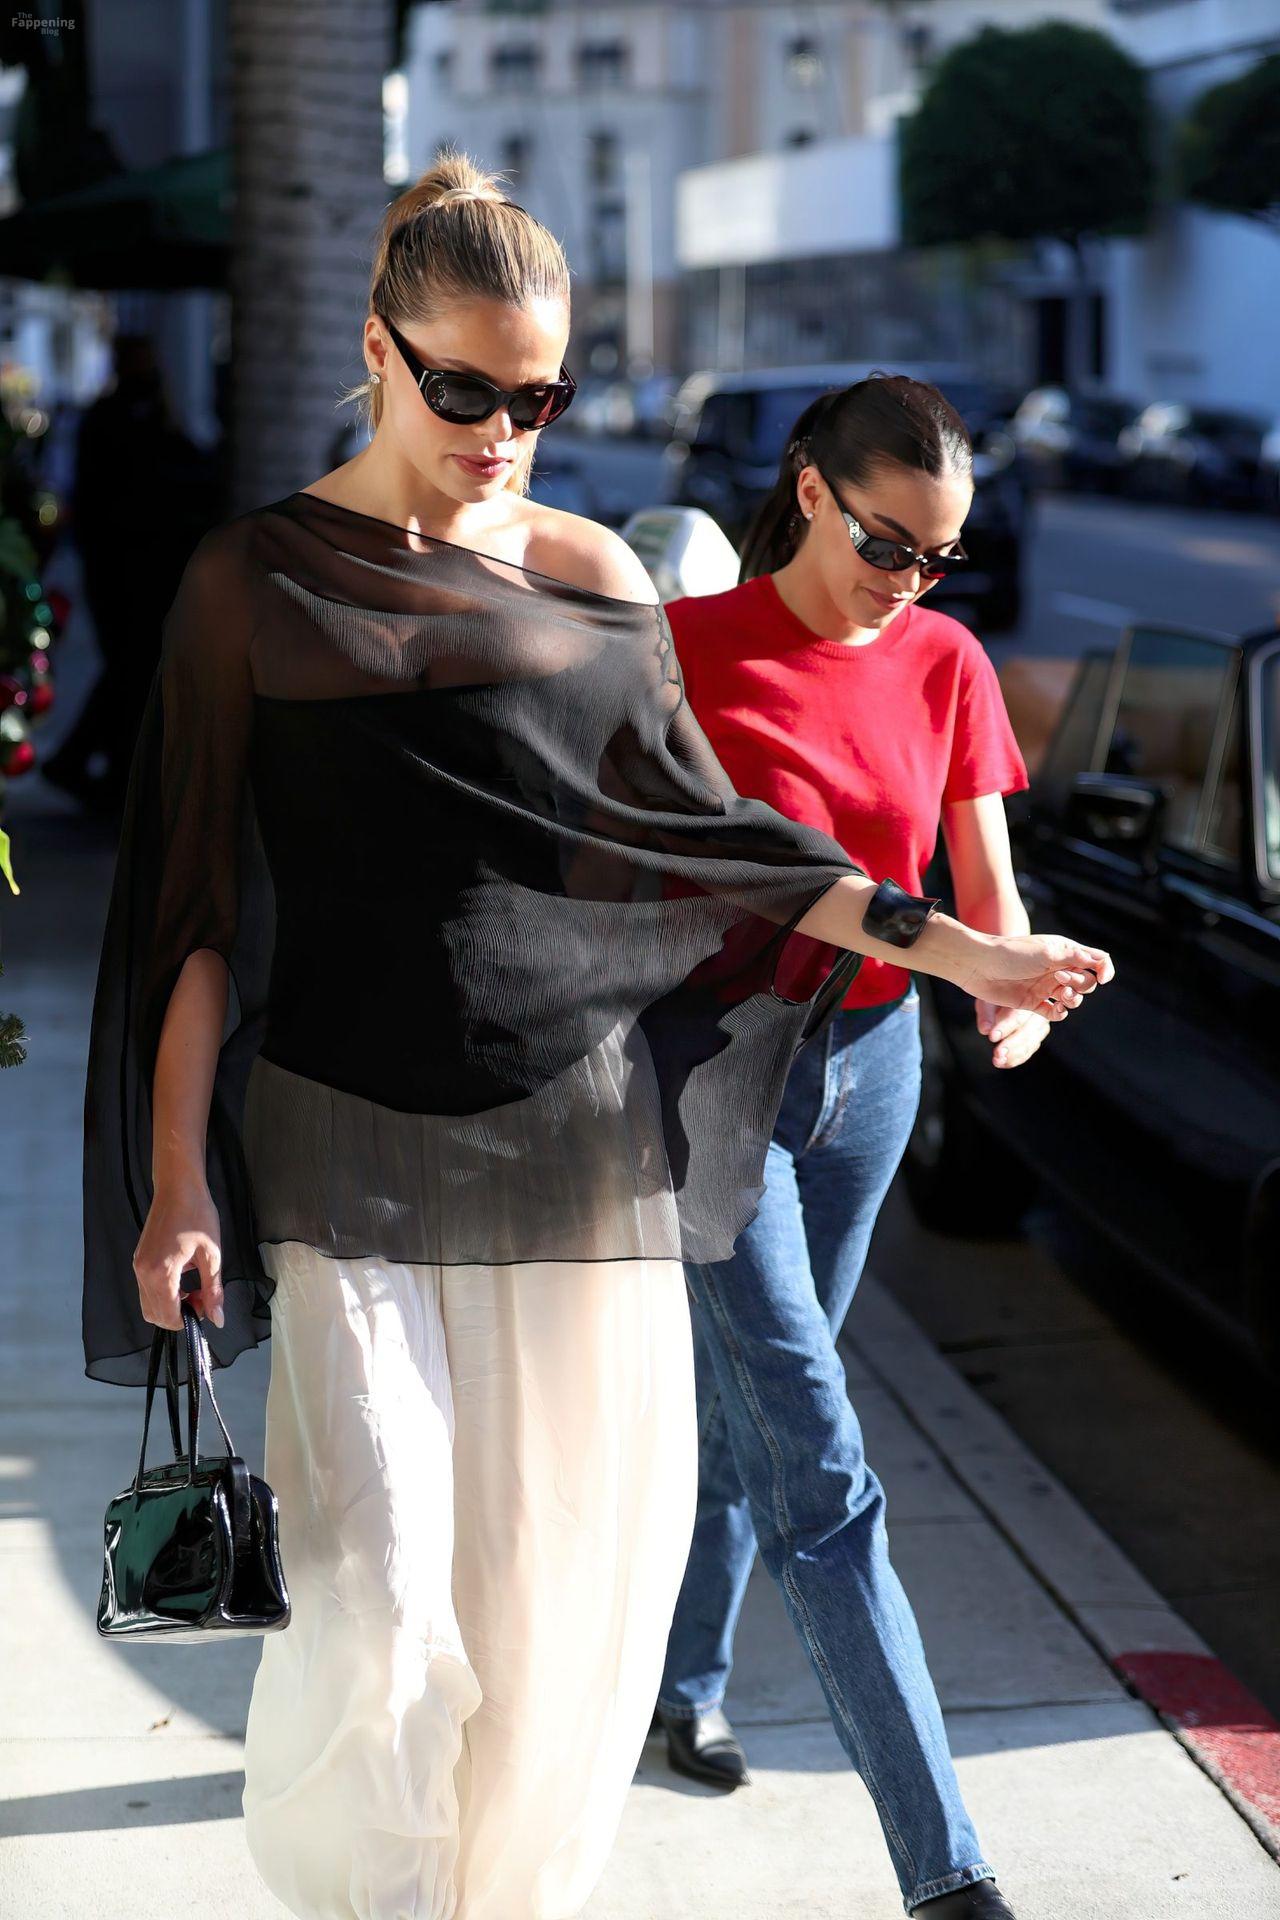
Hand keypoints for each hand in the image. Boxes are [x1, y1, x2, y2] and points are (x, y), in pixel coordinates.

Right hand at [133, 1174, 224, 1332]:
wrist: (178, 1187)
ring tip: (195, 1289)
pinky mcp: (138, 1259)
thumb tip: (218, 1319)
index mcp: (161, 1273)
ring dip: (171, 1306)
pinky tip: (183, 1278)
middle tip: (202, 1299)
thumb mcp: (212, 1255)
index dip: (188, 1320)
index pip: (168, 1316)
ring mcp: (138, 1266)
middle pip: (154, 1315)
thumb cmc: (197, 1215)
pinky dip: (164, 1294)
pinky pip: (147, 1289)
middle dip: (179, 1316)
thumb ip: (213, 1290)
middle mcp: (143, 1272)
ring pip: (148, 1304)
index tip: (206, 1308)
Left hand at [956, 931, 1113, 1020]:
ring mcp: (1045, 986)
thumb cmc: (1012, 953)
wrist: (978, 965)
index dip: (1104, 969)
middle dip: (1080, 983)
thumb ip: (1076, 957)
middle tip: (1060, 978)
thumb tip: (1103, 962)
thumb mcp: (1047, 952)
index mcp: (1063, 951)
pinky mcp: (1032, 1002)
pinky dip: (1059, 1013)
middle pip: (1086, 981)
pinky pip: (1054, 1013)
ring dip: (1073, 999)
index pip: (1095, 960)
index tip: (1103, 978)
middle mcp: (1057, 968)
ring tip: (1061, 994)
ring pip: (1072, 998)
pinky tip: (1056, 1009)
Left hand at [976, 1000, 1050, 1068]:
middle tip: (997, 1053)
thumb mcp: (987, 998)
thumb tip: (985, 1030)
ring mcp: (1041, 1024)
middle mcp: (1039, 1009)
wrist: (1005, 995)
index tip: (993, 1037)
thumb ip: (986, 1013)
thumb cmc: (995, 994)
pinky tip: (1003, 1063)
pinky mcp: (1038, 1036)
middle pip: (1027, 1030)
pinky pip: (1029, 1049)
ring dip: (1014, 1055)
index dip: (1005, 1026)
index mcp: (1026, 995)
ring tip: (998, 1061)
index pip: (1017, 1013)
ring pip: (1030, 1042)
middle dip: (1011, 1044)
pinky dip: (1016, 1058)